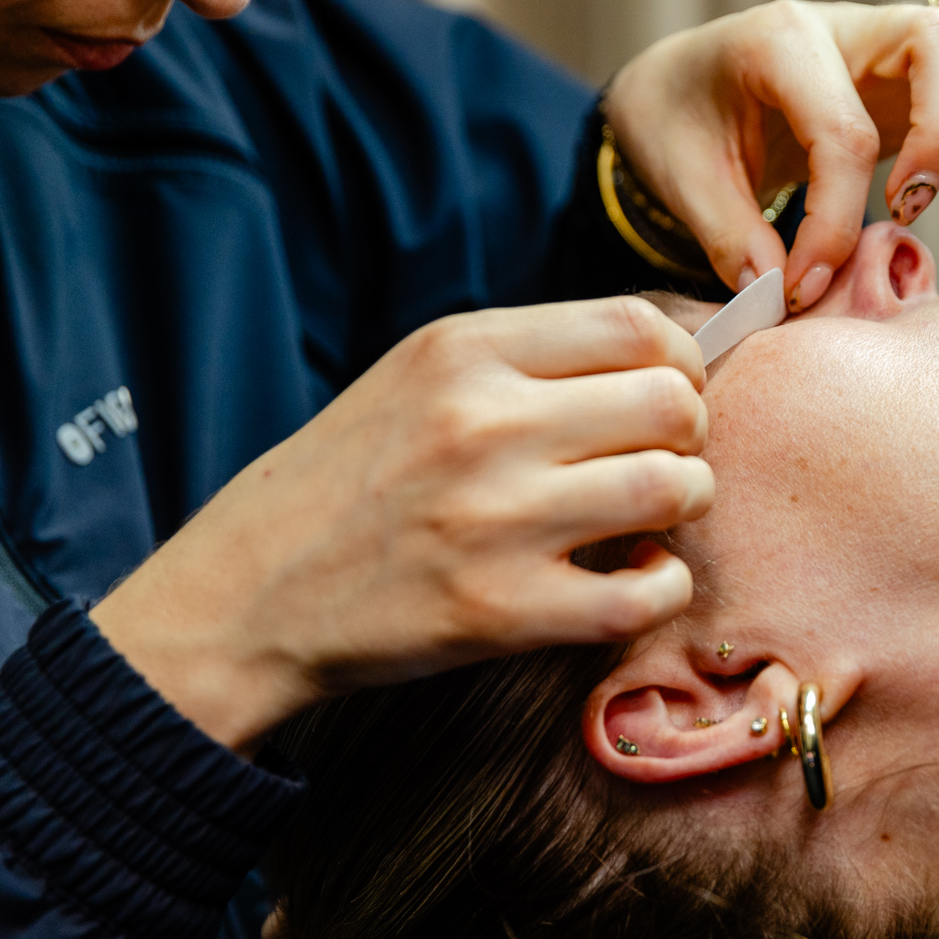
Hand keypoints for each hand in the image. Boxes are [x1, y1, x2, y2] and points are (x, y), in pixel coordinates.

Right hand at [90, 298, 714, 752]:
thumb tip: (671, 356)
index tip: (668, 395)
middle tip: (660, 463)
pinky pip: (650, 593)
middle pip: (672, 404)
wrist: (248, 592)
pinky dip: (663, 587)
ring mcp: (496, 519)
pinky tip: (631, 579)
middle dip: (689, 436)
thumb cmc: (351, 480)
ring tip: (649, 521)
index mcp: (464, 351)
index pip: (638, 326)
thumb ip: (531, 359)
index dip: (681, 363)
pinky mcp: (504, 611)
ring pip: (676, 488)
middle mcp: (483, 424)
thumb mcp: (420, 377)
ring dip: (685, 507)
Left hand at [604, 0, 938, 310]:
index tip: (802, 288)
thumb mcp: (679, 176)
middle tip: (908, 213)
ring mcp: (887, 41)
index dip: (833, 225)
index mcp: (779, 41)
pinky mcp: (913, 69)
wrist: (678, 84)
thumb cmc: (679, 123)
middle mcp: (845, 27)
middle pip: (936, 43)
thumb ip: (729, 234)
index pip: (841, 134)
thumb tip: (780, 290)